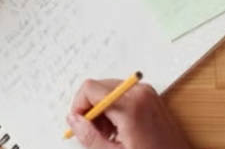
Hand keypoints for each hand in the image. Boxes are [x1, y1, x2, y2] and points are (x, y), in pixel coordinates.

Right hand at [67, 79, 192, 148]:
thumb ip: (89, 136)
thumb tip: (74, 120)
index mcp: (129, 105)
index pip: (90, 88)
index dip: (78, 106)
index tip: (79, 123)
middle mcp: (139, 92)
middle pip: (98, 87)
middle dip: (91, 110)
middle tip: (94, 133)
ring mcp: (146, 92)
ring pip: (109, 91)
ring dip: (102, 110)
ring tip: (108, 135)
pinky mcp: (150, 96)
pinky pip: (122, 94)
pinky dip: (114, 109)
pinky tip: (119, 129)